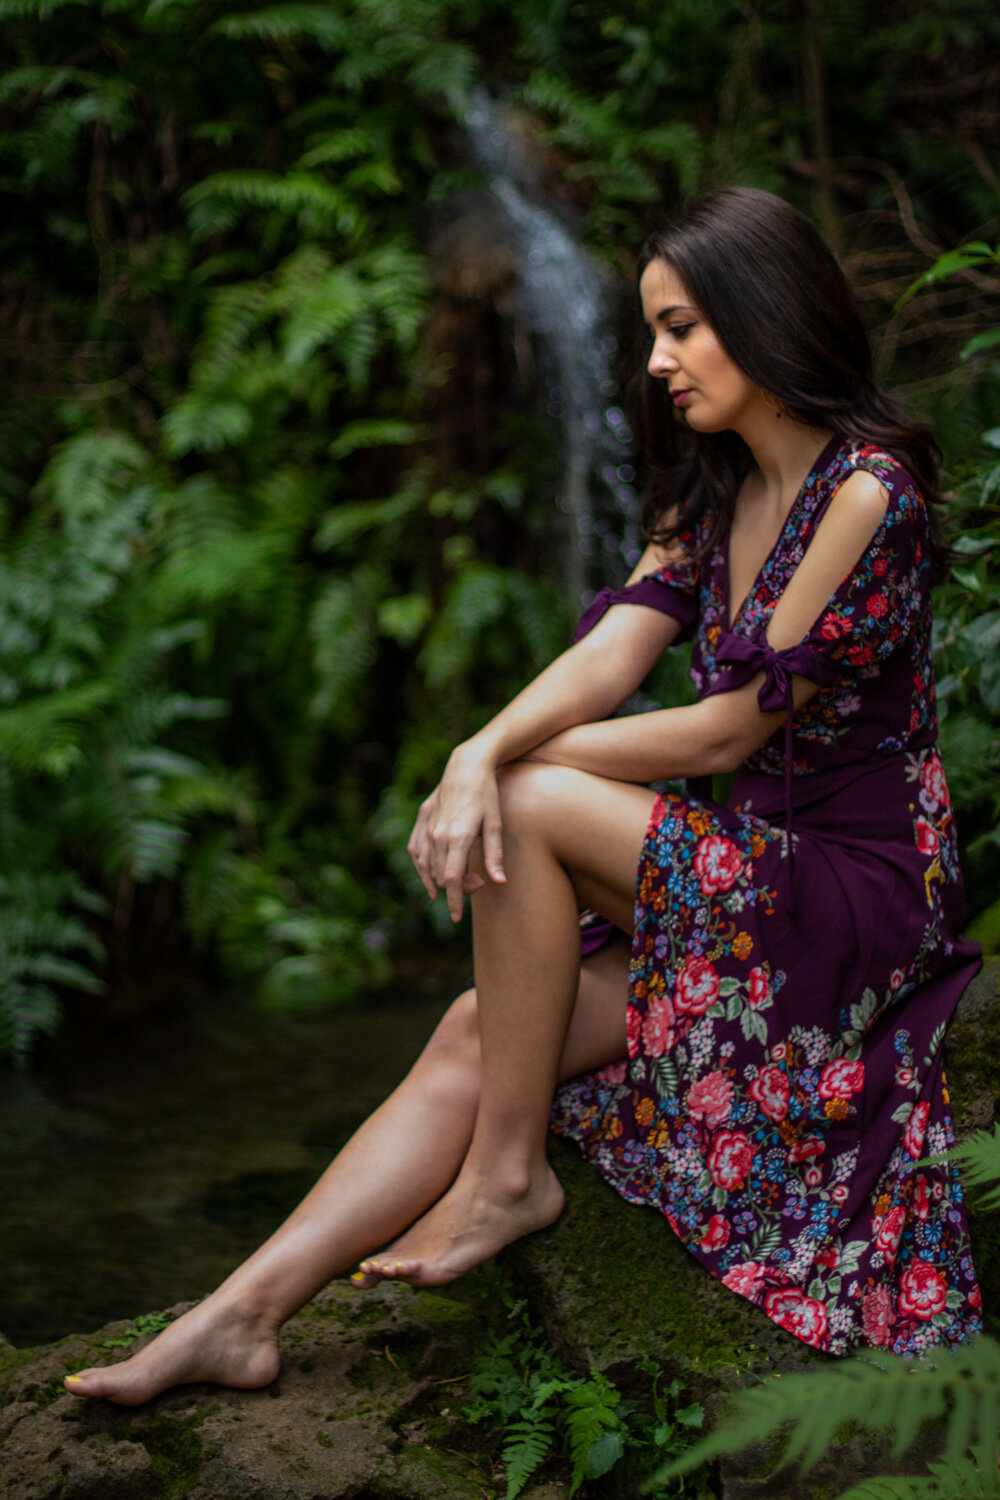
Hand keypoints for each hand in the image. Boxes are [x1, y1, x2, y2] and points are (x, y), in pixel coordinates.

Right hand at [407, 748, 505, 921]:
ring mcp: (427, 826)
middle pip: (440, 875)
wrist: (467, 765)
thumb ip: (494, 855)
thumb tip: (498, 882)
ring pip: (425, 866)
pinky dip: (420, 866)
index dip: (454, 901)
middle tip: (478, 883)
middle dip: (456, 888)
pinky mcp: (422, 818)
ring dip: (437, 881)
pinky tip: (428, 875)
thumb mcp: (495, 824)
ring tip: (453, 887)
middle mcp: (438, 834)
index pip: (452, 879)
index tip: (457, 918)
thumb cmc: (487, 794)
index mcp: (458, 838)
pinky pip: (415, 850)